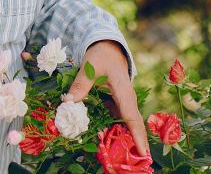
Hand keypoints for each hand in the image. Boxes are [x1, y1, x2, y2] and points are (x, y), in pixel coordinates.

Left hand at [63, 40, 147, 158]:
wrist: (107, 49)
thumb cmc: (101, 56)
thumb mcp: (89, 67)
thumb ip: (80, 85)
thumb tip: (68, 103)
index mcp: (124, 91)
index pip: (131, 116)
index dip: (137, 135)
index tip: (142, 151)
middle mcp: (126, 99)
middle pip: (132, 124)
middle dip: (134, 143)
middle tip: (136, 162)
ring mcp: (122, 102)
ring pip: (124, 124)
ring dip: (122, 139)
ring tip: (120, 157)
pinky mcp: (116, 104)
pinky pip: (116, 120)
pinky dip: (112, 130)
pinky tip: (104, 141)